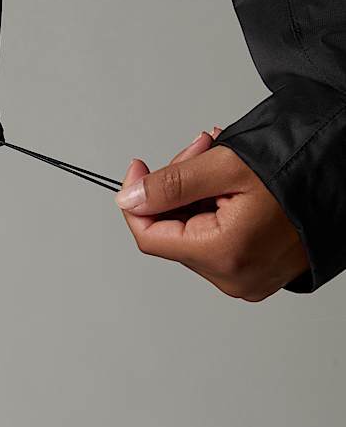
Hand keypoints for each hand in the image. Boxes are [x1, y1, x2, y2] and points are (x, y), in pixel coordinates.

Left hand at [114, 127, 309, 300]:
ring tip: (218, 158)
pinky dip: (212, 206)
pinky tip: (229, 181)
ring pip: (191, 231)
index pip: (149, 236)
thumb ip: (170, 185)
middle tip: (199, 147)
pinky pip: (215, 238)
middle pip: (172, 230)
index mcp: (225, 255)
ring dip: (194, 191)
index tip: (138, 168)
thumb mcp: (225, 167)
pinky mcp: (257, 272)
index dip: (136, 199)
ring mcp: (247, 279)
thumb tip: (128, 199)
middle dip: (176, 185)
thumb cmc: (299, 171)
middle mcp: (235, 277)